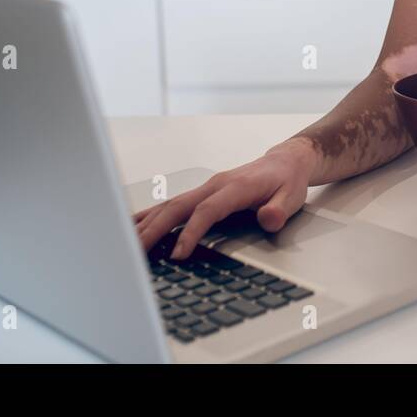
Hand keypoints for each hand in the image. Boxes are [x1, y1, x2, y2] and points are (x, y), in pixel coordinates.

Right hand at [133, 140, 316, 258]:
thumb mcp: (292, 197)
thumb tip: (269, 218)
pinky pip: (171, 204)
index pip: (207, 211)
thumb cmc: (287, 181)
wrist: (285, 163)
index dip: (190, 232)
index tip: (178, 254)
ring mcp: (205, 188)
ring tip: (125, 244)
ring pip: (169, 205)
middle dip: (154, 230)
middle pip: (178, 207)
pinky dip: (151, 215)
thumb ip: (279, 210)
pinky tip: (133, 226)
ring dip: (146, 224)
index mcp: (235, 187)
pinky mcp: (201, 193)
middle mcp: (215, 185)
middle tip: (135, 252)